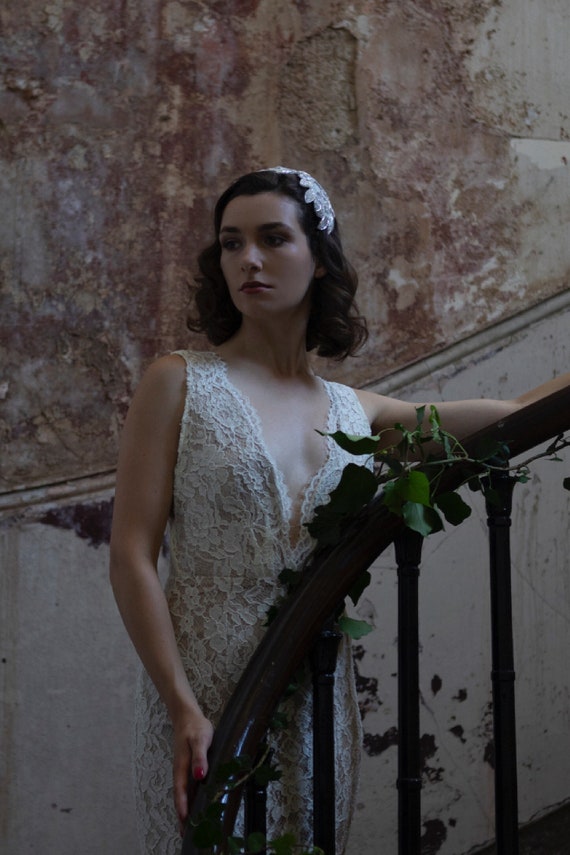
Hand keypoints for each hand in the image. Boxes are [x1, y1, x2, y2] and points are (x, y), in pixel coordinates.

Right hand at [172, 711, 214, 834]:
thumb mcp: (200, 740)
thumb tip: (199, 775)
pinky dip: (190, 798)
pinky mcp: (189, 767)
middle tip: (186, 835)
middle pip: (180, 796)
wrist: (188, 716)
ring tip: (190, 827)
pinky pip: (188, 786)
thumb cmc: (195, 727)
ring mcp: (184, 769)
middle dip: (182, 815)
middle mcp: (181, 771)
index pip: (181, 791)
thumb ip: (199, 757)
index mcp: (182, 766)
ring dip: (186, 809)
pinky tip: (196, 804)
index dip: (183, 807)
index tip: (185, 822)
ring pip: (184, 793)